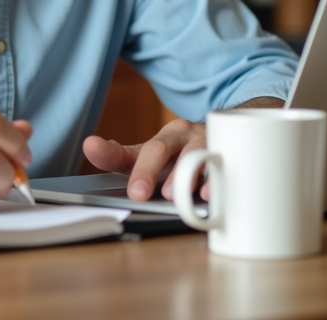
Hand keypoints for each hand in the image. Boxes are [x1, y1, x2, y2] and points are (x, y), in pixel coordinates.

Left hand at [82, 96, 286, 201]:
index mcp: (159, 140)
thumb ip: (127, 161)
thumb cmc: (189, 154)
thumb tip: (95, 149)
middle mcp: (181, 136)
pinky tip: (208, 193)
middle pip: (159, 148)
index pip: (129, 148)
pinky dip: (215, 180)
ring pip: (192, 153)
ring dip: (181, 174)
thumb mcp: (158, 160)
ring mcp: (206, 142)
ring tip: (172, 194)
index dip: (108, 151)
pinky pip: (222, 163)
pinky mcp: (230, 152)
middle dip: (147, 171)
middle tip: (138, 193)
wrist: (235, 132)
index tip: (91, 147)